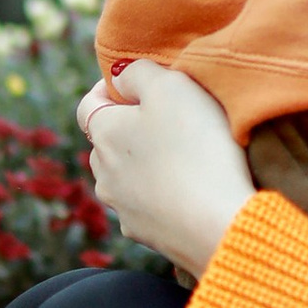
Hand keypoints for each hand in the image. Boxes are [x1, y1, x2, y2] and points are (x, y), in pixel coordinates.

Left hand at [78, 63, 256, 277]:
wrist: (219, 225)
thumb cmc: (196, 148)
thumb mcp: (171, 87)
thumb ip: (139, 73)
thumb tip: (120, 76)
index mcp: (104, 133)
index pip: (88, 104)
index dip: (110, 88)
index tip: (138, 83)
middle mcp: (103, 173)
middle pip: (107, 141)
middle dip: (130, 127)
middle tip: (169, 117)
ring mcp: (122, 208)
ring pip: (125, 175)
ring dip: (146, 163)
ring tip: (184, 156)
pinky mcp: (146, 234)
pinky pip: (148, 205)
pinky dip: (162, 194)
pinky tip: (191, 191)